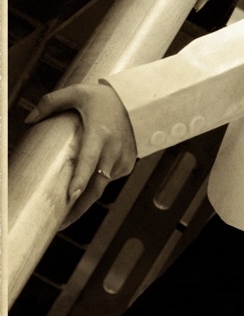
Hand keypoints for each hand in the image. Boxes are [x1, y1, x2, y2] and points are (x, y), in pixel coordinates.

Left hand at [26, 83, 137, 227]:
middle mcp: (112, 150)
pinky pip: (109, 180)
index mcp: (99, 134)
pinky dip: (98, 184)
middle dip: (78, 208)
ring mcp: (122, 159)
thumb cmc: (107, 97)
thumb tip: (29, 118)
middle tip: (60, 223)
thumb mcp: (79, 92)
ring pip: (101, 187)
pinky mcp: (128, 164)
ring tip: (68, 211)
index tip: (72, 195)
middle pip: (95, 187)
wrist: (141, 100)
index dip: (80, 179)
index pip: (88, 160)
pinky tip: (89, 182)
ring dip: (85, 199)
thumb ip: (52, 101)